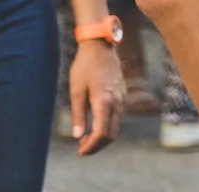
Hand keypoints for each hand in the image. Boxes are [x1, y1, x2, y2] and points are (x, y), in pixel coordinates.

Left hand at [67, 41, 123, 155]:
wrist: (100, 46)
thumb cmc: (85, 67)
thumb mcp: (76, 91)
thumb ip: (77, 115)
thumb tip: (77, 136)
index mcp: (104, 102)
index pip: (101, 134)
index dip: (91, 147)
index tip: (79, 152)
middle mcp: (117, 102)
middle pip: (112, 134)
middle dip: (97, 146)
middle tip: (81, 149)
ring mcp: (122, 97)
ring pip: (116, 126)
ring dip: (103, 137)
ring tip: (85, 139)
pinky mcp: (122, 93)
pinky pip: (118, 116)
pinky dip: (108, 126)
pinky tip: (95, 125)